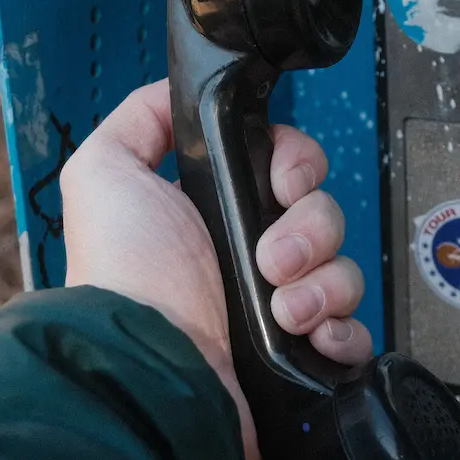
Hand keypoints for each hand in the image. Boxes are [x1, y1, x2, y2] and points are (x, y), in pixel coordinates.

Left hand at [60, 79, 372, 459]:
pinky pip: (355, 332)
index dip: (298, 166)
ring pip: (344, 271)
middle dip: (311, 227)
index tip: (283, 183)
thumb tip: (179, 96)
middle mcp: (251, 260)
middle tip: (270, 258)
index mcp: (217, 214)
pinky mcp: (301, 361)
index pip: (289, 170)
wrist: (147, 362)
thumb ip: (139, 120)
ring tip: (282, 310)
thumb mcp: (104, 170)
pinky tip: (312, 336)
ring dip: (322, 283)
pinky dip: (343, 332)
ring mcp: (280, 312)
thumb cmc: (123, 270)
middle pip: (324, 215)